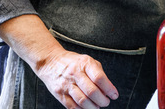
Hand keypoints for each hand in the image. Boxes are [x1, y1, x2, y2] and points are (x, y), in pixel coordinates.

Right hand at [0, 15, 118, 108]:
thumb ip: (99, 73)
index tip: (114, 95)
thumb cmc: (73, 62)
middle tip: (106, 102)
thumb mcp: (88, 61)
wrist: (50, 62)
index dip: (109, 89)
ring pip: (82, 101)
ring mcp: (66, 84)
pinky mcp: (59, 93)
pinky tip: (86, 108)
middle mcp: (75, 74)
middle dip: (102, 100)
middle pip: (92, 91)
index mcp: (85, 64)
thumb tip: (108, 89)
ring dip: (93, 107)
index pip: (99, 78)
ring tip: (97, 106)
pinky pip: (72, 106)